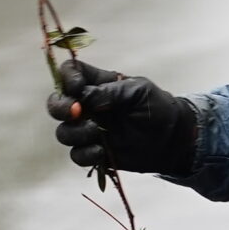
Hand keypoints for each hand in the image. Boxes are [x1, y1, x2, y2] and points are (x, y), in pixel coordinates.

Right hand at [46, 59, 198, 175]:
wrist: (172, 139)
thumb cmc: (158, 108)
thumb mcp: (139, 91)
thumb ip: (111, 92)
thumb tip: (84, 97)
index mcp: (97, 85)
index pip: (69, 73)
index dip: (67, 78)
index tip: (78, 87)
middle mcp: (88, 106)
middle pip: (56, 104)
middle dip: (59, 108)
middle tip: (75, 112)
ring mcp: (89, 130)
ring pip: (63, 132)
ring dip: (75, 133)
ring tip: (96, 133)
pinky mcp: (94, 152)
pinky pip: (77, 155)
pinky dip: (85, 154)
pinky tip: (102, 151)